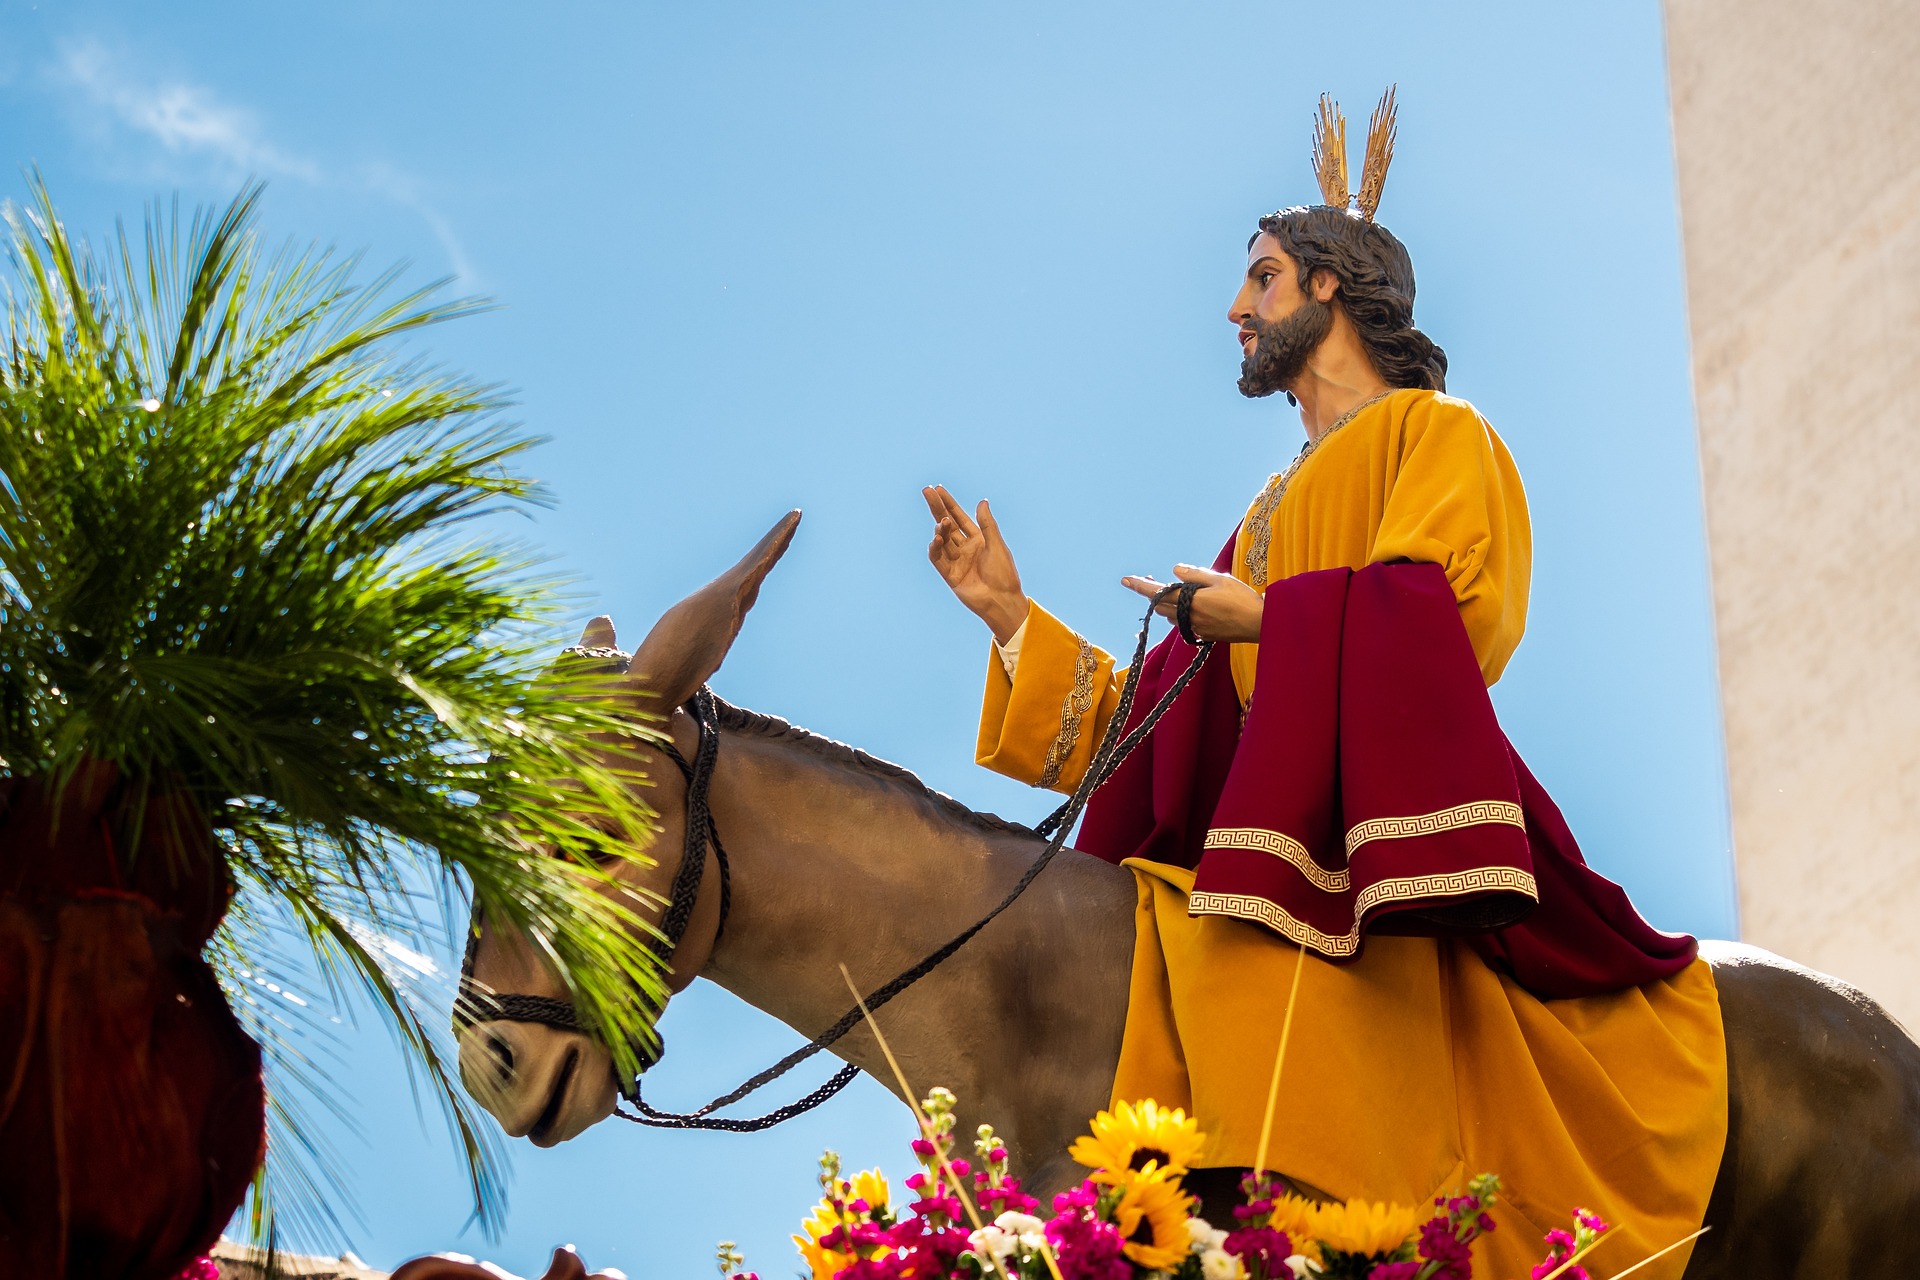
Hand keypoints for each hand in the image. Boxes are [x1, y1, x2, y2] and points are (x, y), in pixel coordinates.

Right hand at [923, 485, 1028, 643]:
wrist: (1002, 600)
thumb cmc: (1004, 574)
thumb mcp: (996, 544)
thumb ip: (987, 524)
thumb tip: (982, 501)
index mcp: (978, 539)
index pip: (960, 517)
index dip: (949, 503)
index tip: (938, 489)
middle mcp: (965, 548)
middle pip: (947, 524)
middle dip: (937, 508)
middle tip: (927, 491)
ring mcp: (956, 561)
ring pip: (943, 540)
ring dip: (940, 529)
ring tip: (942, 522)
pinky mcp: (950, 575)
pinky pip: (938, 559)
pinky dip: (935, 548)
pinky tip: (936, 539)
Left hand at [1121, 564, 1262, 643]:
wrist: (1260, 624)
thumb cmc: (1242, 599)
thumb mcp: (1219, 579)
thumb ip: (1194, 575)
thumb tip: (1175, 570)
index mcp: (1190, 601)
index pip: (1158, 593)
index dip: (1140, 586)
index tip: (1125, 579)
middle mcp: (1189, 617)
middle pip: (1161, 607)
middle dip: (1153, 594)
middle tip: (1150, 580)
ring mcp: (1196, 629)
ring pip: (1172, 617)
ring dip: (1168, 605)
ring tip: (1174, 592)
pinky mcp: (1205, 636)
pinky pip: (1186, 625)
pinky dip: (1183, 615)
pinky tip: (1193, 608)